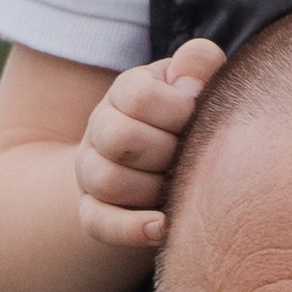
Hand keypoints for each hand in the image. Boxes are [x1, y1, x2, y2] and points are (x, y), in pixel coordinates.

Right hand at [75, 39, 223, 250]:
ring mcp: (92, 171)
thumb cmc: (187, 116)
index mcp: (125, 92)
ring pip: (107, 180)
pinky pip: (98, 224)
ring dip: (153, 187)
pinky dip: (130, 229)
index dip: (177, 109)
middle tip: (190, 154)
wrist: (163, 157)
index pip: (138, 96)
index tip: (197, 117)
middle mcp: (101, 129)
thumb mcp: (195, 81)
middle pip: (118, 137)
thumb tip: (190, 82)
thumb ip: (199, 63)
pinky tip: (164, 227)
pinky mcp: (94, 211)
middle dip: (166, 149)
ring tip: (180, 187)